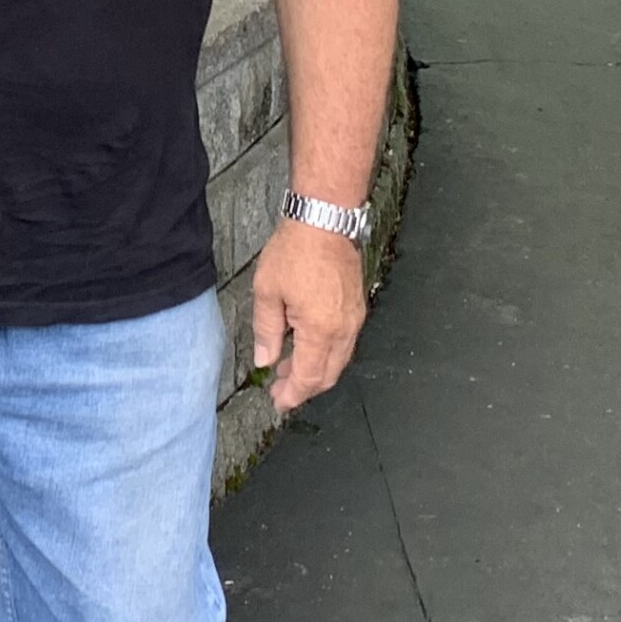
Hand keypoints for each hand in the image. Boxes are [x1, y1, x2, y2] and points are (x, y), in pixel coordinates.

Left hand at [250, 220, 366, 411]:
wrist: (325, 220)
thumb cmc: (296, 250)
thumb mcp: (267, 291)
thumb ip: (266, 331)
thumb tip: (265, 359)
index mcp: (320, 329)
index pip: (309, 377)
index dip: (293, 394)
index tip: (278, 401)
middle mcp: (343, 329)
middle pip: (328, 375)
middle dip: (304, 387)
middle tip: (280, 390)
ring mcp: (354, 318)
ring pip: (338, 360)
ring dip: (315, 370)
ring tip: (286, 367)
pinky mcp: (356, 308)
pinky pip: (344, 343)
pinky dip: (325, 353)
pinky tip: (305, 345)